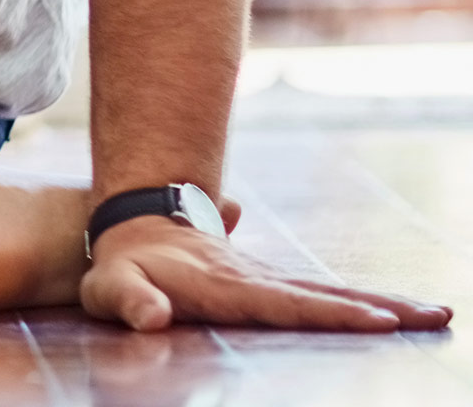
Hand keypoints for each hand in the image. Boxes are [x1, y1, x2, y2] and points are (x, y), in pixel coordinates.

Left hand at [81, 213, 452, 331]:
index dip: (329, 313)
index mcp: (225, 286)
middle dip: (380, 307)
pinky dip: (359, 303)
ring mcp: (265, 280)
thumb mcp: (110, 287)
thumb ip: (130, 301)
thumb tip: (152, 317)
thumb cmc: (118, 269)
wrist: (131, 229)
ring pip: (328, 293)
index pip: (284, 303)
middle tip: (437, 314)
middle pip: (324, 295)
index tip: (377, 319)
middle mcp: (255, 280)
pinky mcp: (268, 285)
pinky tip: (391, 312)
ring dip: (381, 303)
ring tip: (434, 312)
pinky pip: (319, 296)